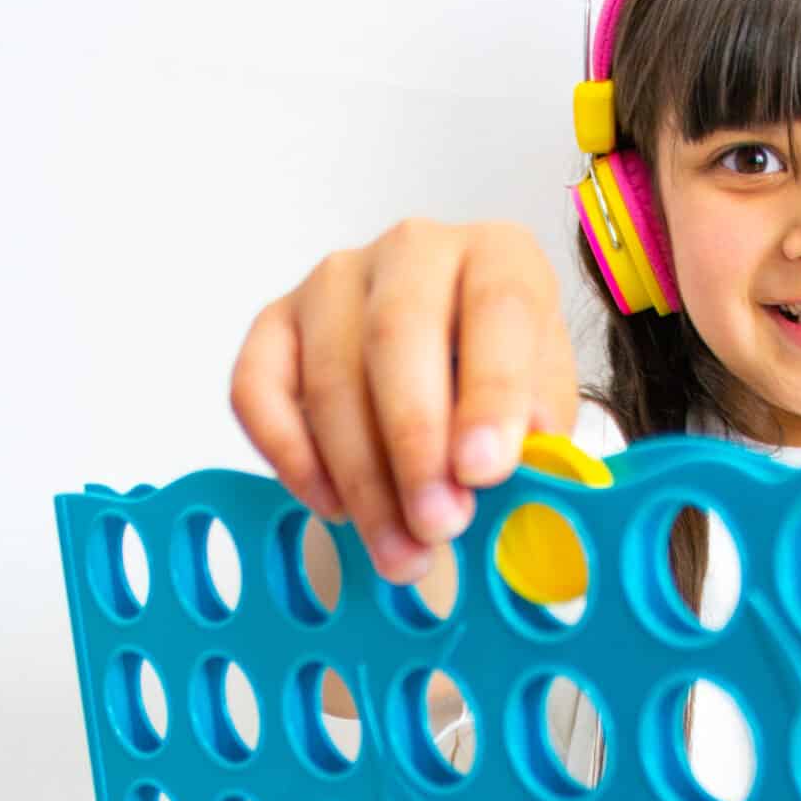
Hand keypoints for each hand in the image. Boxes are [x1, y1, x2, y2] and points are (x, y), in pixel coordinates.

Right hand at [230, 219, 580, 582]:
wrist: (445, 376)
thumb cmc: (497, 389)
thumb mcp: (542, 406)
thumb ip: (537, 432)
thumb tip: (512, 464)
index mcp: (498, 255)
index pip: (498, 309)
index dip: (491, 393)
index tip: (484, 471)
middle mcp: (412, 249)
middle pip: (397, 337)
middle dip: (416, 446)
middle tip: (438, 525)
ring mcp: (334, 281)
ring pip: (330, 377)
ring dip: (363, 479)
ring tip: (400, 551)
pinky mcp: (275, 323)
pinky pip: (258, 391)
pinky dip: (292, 458)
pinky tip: (335, 508)